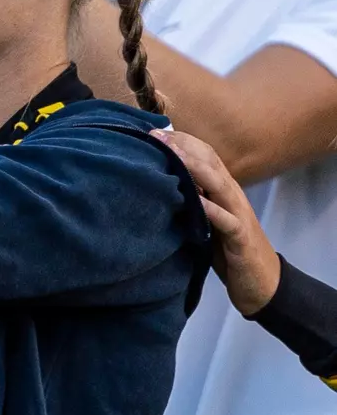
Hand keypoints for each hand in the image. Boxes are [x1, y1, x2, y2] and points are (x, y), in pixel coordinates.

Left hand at [152, 129, 280, 315]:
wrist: (260, 281)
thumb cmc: (227, 248)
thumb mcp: (206, 219)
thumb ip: (191, 199)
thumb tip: (161, 182)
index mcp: (223, 190)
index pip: (205, 157)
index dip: (182, 142)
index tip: (154, 132)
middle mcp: (232, 197)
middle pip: (212, 163)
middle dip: (185, 147)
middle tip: (157, 136)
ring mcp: (239, 216)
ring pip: (221, 186)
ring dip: (198, 170)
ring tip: (176, 155)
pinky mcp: (241, 240)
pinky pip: (228, 222)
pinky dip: (213, 210)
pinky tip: (198, 200)